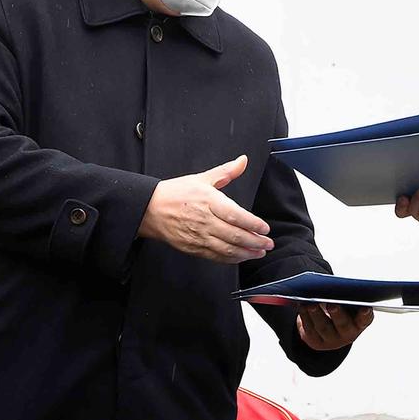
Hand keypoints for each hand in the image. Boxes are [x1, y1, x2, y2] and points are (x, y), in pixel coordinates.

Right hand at [139, 156, 272, 263]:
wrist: (150, 209)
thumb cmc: (176, 193)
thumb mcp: (201, 178)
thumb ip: (226, 172)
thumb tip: (243, 161)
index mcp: (208, 201)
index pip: (236, 215)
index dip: (253, 224)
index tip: (265, 228)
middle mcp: (204, 220)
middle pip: (235, 235)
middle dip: (255, 241)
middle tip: (268, 243)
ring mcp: (198, 236)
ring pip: (227, 249)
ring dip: (246, 253)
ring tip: (259, 252)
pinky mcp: (193, 248)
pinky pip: (215, 256)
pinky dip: (231, 259)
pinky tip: (241, 257)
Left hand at [297, 302, 374, 351]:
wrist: (326, 328)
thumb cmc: (339, 311)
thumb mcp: (345, 305)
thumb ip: (345, 297)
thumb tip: (334, 285)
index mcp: (359, 323)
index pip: (365, 320)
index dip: (366, 314)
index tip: (365, 307)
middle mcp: (348, 334)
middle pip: (343, 325)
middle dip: (337, 314)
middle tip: (332, 304)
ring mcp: (332, 340)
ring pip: (324, 328)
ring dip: (317, 315)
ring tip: (311, 304)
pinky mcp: (316, 342)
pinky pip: (310, 330)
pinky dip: (305, 317)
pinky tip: (303, 307)